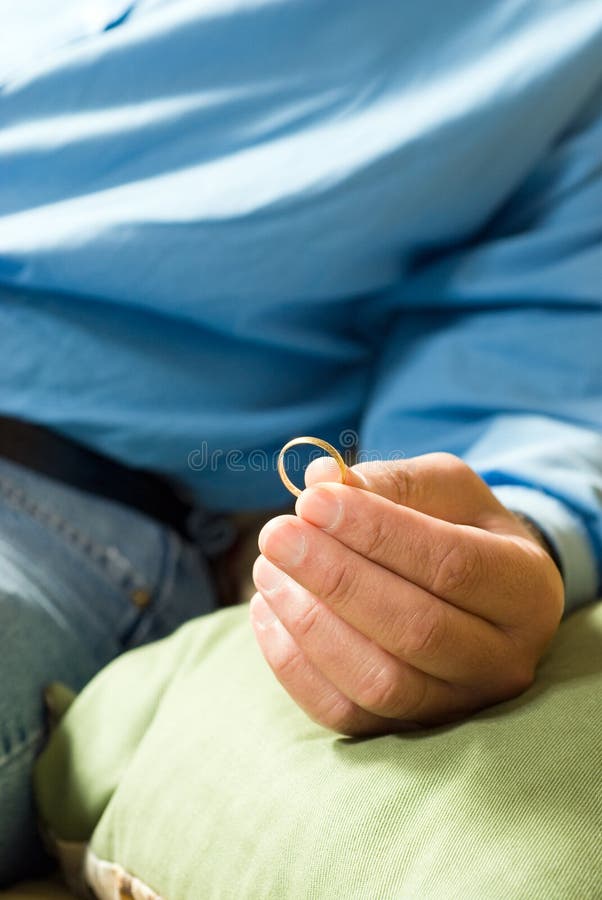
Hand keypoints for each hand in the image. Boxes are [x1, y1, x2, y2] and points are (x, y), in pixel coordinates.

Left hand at [250, 453, 563, 734]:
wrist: (475, 596)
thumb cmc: (459, 530)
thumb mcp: (444, 490)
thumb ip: (390, 482)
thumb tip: (320, 482)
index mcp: (526, 587)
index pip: (452, 564)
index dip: (376, 533)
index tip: (312, 502)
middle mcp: (505, 658)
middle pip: (416, 628)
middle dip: (334, 578)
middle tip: (276, 535)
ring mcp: (458, 704)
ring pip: (380, 681)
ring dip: (310, 622)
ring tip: (267, 570)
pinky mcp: (409, 730)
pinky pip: (346, 713)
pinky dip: (295, 665)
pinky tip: (268, 612)